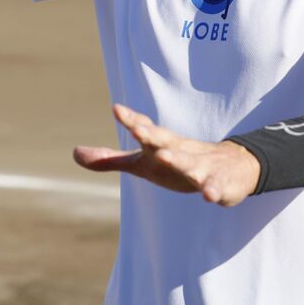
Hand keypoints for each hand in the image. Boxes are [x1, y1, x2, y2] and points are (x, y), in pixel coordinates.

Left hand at [73, 104, 260, 206]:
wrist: (229, 168)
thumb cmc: (176, 162)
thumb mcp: (141, 162)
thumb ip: (110, 159)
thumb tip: (74, 154)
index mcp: (160, 144)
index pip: (144, 129)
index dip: (131, 120)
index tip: (117, 109)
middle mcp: (178, 151)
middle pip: (164, 140)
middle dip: (151, 134)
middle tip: (137, 128)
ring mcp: (200, 166)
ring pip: (188, 162)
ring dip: (177, 159)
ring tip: (164, 156)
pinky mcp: (217, 183)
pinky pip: (215, 187)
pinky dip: (212, 190)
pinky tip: (208, 195)